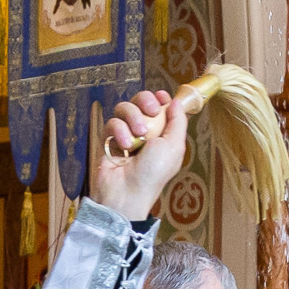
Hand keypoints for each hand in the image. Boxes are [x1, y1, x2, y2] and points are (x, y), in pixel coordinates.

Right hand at [86, 89, 190, 221]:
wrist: (127, 192)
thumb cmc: (153, 175)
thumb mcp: (174, 147)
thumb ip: (178, 121)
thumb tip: (177, 101)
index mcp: (163, 134)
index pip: (160, 106)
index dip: (160, 98)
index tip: (161, 97)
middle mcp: (145, 132)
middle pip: (141, 101)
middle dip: (145, 101)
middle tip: (151, 111)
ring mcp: (126, 135)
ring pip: (124, 108)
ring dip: (132, 117)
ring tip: (138, 135)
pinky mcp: (109, 140)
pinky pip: (112, 122)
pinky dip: (119, 131)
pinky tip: (125, 145)